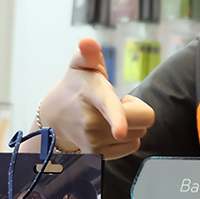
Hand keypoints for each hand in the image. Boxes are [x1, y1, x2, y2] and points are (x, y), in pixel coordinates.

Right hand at [34, 38, 154, 158]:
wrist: (56, 117)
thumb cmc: (76, 86)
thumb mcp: (80, 65)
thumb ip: (88, 53)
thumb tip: (87, 42)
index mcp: (94, 96)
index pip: (110, 108)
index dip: (117, 119)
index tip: (119, 130)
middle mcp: (93, 123)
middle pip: (144, 120)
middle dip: (137, 109)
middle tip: (118, 102)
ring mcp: (96, 142)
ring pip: (140, 133)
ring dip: (131, 124)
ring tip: (109, 115)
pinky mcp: (100, 155)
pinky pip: (134, 146)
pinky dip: (127, 137)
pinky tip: (109, 129)